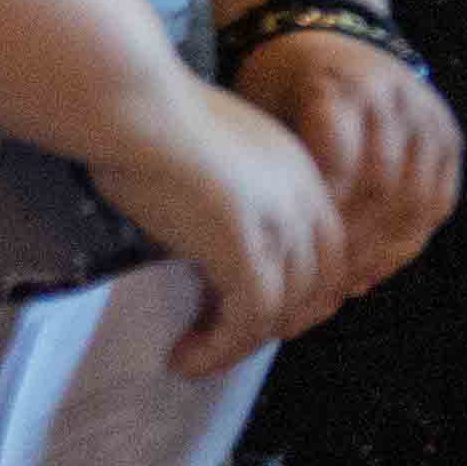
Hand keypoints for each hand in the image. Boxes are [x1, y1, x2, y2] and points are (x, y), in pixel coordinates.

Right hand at [88, 70, 351, 374]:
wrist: (137, 108)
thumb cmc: (152, 122)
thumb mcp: (212, 159)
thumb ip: (231, 197)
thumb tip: (208, 241)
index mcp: (300, 170)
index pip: (328, 248)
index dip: (303, 291)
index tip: (259, 316)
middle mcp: (303, 198)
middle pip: (318, 284)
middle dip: (277, 323)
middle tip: (226, 343)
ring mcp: (279, 223)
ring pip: (282, 309)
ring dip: (239, 346)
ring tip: (194, 356)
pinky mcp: (244, 249)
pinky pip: (248, 319)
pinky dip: (219, 349)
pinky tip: (185, 357)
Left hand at [232, 27, 461, 307]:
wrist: (323, 30)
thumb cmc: (275, 86)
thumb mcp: (259, 117)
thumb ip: (268, 176)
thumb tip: (259, 260)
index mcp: (340, 91)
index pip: (340, 175)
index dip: (320, 228)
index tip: (289, 268)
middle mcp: (393, 100)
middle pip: (382, 193)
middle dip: (349, 251)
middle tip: (316, 294)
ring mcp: (426, 115)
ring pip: (414, 202)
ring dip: (381, 253)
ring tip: (345, 288)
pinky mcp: (446, 131)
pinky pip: (438, 198)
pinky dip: (410, 238)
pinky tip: (379, 267)